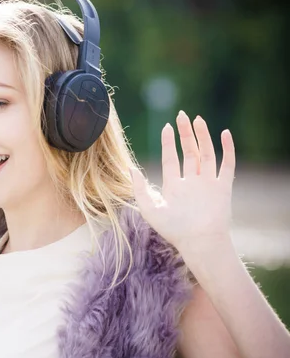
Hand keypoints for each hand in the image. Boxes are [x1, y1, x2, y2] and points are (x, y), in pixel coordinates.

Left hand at [130, 110, 235, 262]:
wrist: (199, 242)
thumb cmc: (173, 230)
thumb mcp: (149, 209)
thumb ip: (139, 188)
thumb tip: (130, 168)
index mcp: (174, 186)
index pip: (170, 158)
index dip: (168, 142)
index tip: (165, 126)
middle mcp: (191, 182)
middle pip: (189, 152)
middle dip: (185, 134)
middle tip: (182, 115)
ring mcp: (207, 183)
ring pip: (206, 153)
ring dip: (202, 136)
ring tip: (197, 119)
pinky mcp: (223, 186)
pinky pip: (226, 163)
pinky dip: (227, 148)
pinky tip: (223, 133)